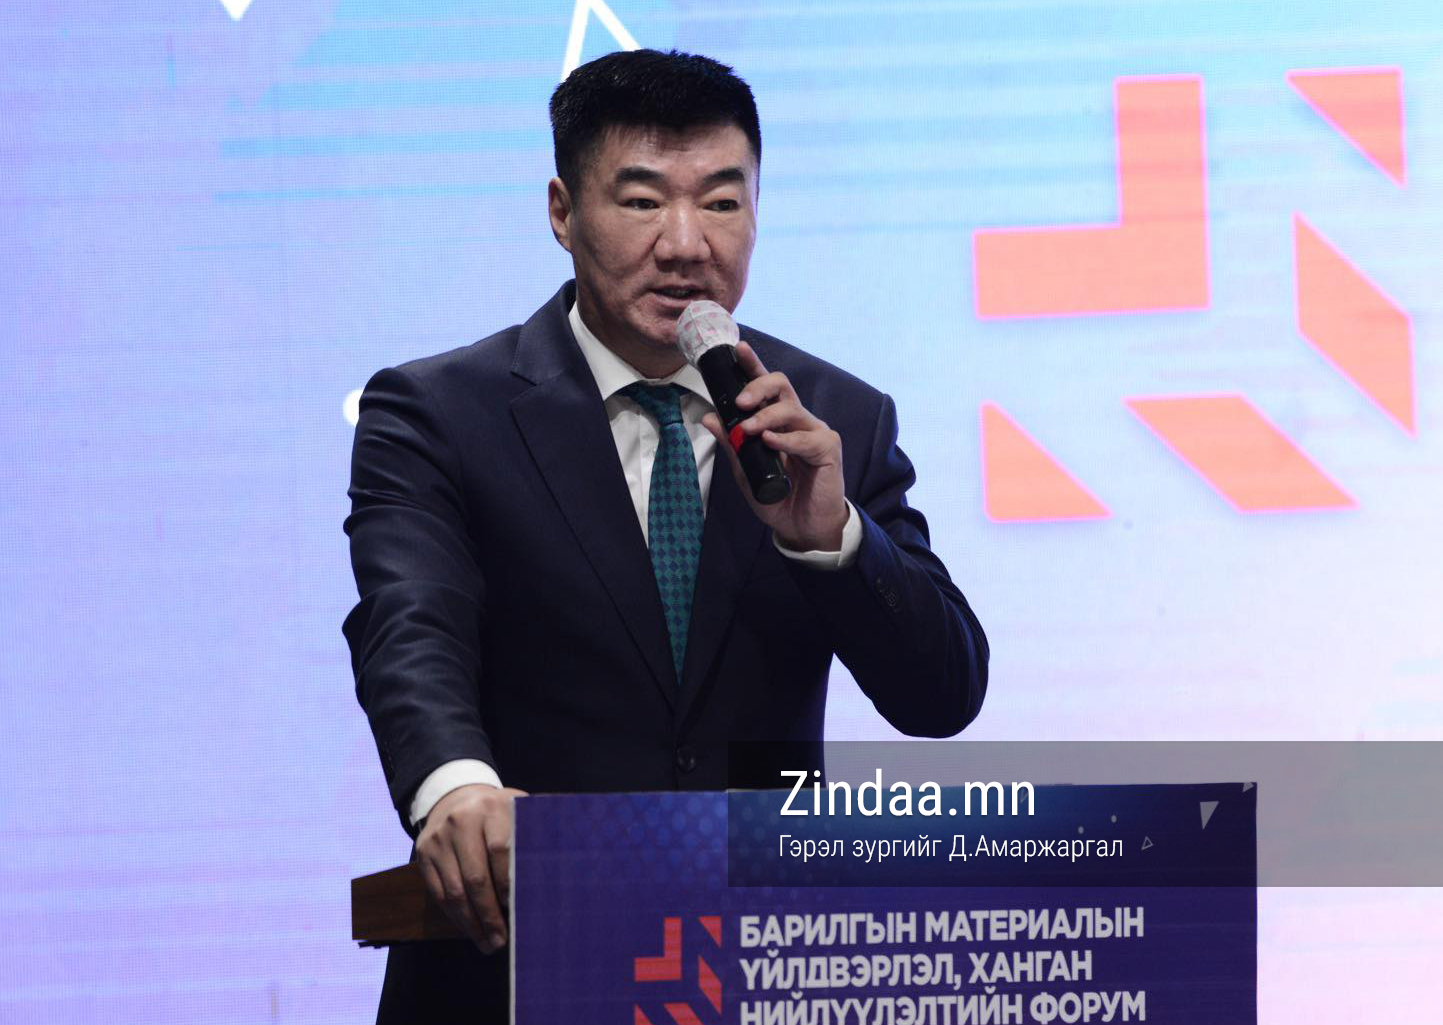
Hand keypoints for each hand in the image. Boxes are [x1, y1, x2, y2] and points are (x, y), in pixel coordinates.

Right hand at [413, 783, 527, 953]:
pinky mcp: (423, 854)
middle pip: (475, 877)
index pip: (500, 850)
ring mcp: (438, 839)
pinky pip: (438, 894)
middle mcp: (461, 821)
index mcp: (492, 808)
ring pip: (454, 891)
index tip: (519, 908)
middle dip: (490, 914)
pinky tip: (470, 930)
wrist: (456, 797)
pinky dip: (455, 916)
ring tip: (488, 943)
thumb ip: (533, 837)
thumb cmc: (498, 812)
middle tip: (502, 939)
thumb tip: (555, 877)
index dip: (509, 883)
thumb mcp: (518, 812)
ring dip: (472, 923)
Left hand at [702, 341, 847, 550]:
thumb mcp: (745, 472)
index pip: (765, 388)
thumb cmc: (778, 498)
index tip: (738, 350)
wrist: (803, 528)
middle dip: (758, 386)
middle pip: (781, 385)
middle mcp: (797, 421)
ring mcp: (815, 432)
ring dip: (765, 416)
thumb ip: (731, 445)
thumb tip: (710, 418)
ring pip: (791, 408)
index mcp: (777, 422)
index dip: (753, 366)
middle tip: (740, 401)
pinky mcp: (828, 448)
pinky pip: (806, 437)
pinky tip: (771, 442)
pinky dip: (786, 439)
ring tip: (748, 429)